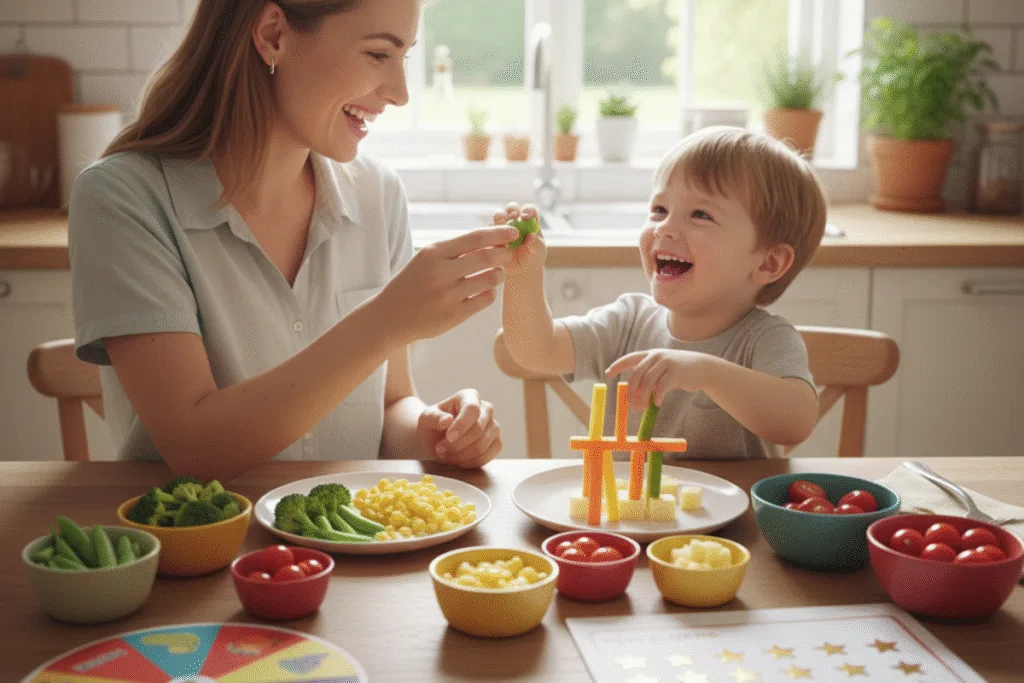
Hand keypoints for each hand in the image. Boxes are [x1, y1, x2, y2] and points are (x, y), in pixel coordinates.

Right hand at [373, 225, 518, 343]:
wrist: (390, 317)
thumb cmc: (411, 284)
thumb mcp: (425, 260)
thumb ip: (454, 250)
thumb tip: (490, 237)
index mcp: (432, 253)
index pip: (474, 238)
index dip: (498, 233)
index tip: (513, 232)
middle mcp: (440, 273)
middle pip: (487, 256)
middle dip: (504, 253)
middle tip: (507, 254)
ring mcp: (448, 295)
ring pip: (490, 279)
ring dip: (500, 274)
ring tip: (497, 273)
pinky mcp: (454, 315)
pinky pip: (485, 299)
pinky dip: (490, 292)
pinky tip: (484, 290)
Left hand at [417, 390, 501, 467]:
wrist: (438, 439)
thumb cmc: (433, 425)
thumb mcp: (426, 419)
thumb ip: (434, 418)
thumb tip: (447, 420)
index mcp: (469, 396)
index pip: (472, 409)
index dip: (461, 425)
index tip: (448, 438)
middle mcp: (486, 409)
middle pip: (478, 429)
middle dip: (457, 444)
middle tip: (439, 450)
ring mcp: (494, 427)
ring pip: (482, 445)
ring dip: (460, 455)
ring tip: (446, 454)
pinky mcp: (496, 443)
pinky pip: (487, 456)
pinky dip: (469, 462)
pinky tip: (458, 460)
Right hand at [493, 202, 545, 275]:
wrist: (521, 272)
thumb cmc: (533, 258)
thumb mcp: (538, 251)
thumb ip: (535, 242)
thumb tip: (531, 235)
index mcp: (529, 221)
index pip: (529, 209)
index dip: (528, 210)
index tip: (527, 217)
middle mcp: (515, 221)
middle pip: (512, 208)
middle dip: (512, 210)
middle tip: (513, 217)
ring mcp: (502, 227)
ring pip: (498, 216)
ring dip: (500, 218)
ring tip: (503, 229)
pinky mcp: (492, 236)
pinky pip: (488, 230)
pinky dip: (492, 233)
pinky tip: (496, 241)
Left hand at [606, 350, 719, 408]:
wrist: (704, 368)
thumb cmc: (679, 372)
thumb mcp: (662, 371)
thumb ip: (649, 378)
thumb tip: (635, 394)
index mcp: (651, 355)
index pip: (630, 358)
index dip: (618, 365)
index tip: (608, 373)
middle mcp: (657, 356)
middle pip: (636, 373)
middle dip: (631, 391)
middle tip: (632, 406)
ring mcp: (667, 363)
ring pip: (647, 381)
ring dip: (643, 397)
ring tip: (643, 408)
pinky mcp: (676, 372)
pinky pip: (662, 386)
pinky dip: (657, 397)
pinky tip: (657, 404)